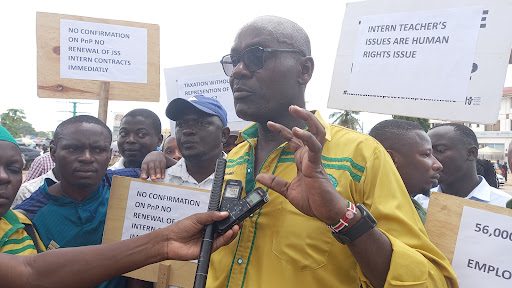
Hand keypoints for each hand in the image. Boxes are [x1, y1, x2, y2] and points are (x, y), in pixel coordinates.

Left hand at [140, 151, 175, 179]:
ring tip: (158, 178)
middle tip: (153, 179)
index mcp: (145, 163)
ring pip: (158, 168)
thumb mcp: (145, 165)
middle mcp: (151, 162)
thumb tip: (141, 179)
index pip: (144, 168)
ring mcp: (157, 161)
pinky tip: (162, 177)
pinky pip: (163, 168)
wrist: (156, 153)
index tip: (144, 178)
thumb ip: (143, 172)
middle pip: (151, 168)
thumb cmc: (149, 162)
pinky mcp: (162, 162)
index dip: (143, 173)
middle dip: (152, 173)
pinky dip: (163, 173)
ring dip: (158, 173)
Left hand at [162, 211, 238, 260]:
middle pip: (226, 229)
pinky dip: (226, 238)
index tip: (237, 214)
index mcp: (208, 223)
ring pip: (226, 237)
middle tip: (239, 221)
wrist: (171, 241)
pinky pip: (220, 243)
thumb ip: (211, 216)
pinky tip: (229, 232)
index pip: (222, 221)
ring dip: (232, 232)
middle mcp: (211, 232)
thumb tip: (224, 213)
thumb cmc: (180, 228)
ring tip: (236, 226)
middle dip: (234, 225)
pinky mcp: (209, 249)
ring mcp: (210, 240)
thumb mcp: (197, 218)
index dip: (230, 218)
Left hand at [255, 106, 345, 224]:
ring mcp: (314, 159)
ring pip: (315, 132)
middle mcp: (309, 156)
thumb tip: (259, 176)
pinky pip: (314, 146)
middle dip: (301, 117)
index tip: (270, 123)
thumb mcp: (288, 191)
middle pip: (308, 130)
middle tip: (291, 107)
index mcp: (303, 160)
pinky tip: (297, 130)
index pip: (293, 140)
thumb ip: (275, 182)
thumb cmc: (313, 201)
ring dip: (307, 120)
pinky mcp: (317, 164)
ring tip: (297, 110)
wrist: (326, 213)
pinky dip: (306, 137)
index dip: (282, 130)